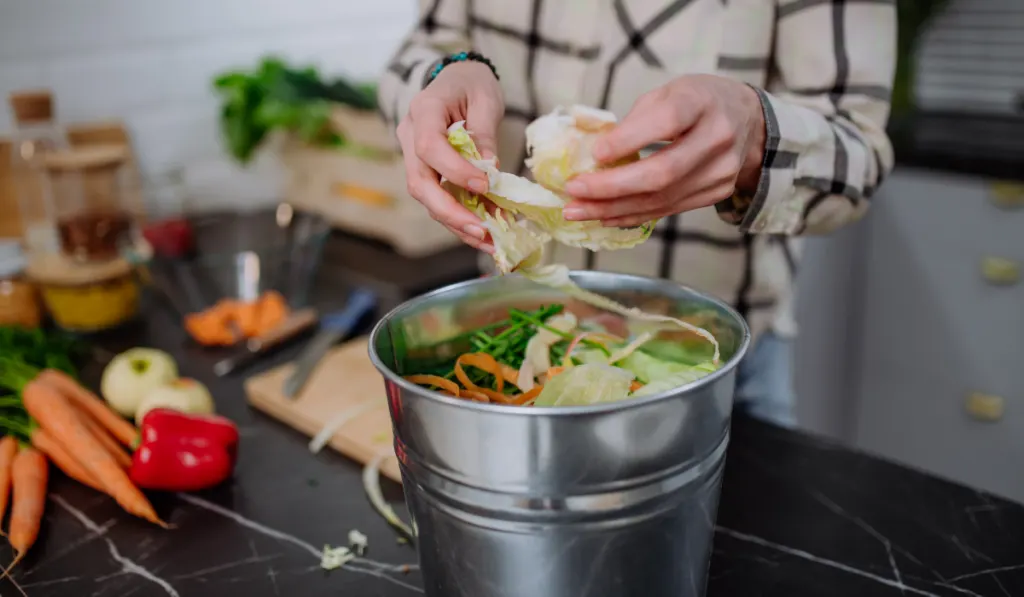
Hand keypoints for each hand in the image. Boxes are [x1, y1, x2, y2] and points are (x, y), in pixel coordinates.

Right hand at [397, 61, 503, 251]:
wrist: (457, 80)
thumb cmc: (472, 85)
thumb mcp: (485, 99)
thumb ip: (484, 133)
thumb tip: (490, 170)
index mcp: (423, 110)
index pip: (429, 146)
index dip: (454, 170)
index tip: (485, 186)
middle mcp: (410, 136)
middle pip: (419, 182)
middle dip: (450, 211)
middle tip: (482, 230)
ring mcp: (414, 156)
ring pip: (426, 197)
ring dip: (456, 223)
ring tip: (487, 241)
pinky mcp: (426, 171)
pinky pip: (437, 198)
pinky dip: (459, 218)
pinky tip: (483, 234)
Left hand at [561, 74, 765, 226]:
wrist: (748, 121)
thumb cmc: (697, 102)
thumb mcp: (668, 92)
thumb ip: (636, 120)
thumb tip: (593, 154)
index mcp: (702, 102)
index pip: (667, 121)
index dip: (630, 140)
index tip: (595, 153)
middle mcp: (717, 138)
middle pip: (663, 172)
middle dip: (611, 187)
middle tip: (573, 191)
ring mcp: (720, 171)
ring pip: (662, 199)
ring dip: (613, 209)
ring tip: (577, 210)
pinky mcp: (716, 193)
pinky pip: (667, 210)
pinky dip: (631, 215)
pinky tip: (603, 216)